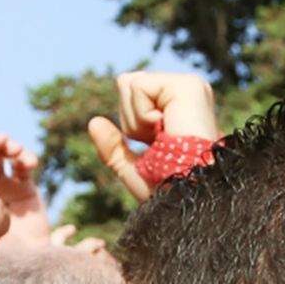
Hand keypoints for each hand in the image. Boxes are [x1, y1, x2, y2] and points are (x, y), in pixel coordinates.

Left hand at [86, 68, 218, 203]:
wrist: (184, 200)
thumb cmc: (167, 192)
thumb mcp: (134, 169)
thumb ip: (114, 147)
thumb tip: (94, 122)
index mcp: (176, 109)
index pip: (132, 93)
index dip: (132, 125)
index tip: (155, 146)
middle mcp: (185, 94)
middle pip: (127, 83)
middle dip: (131, 120)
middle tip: (158, 143)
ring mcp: (190, 87)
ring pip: (131, 82)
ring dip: (136, 121)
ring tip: (163, 138)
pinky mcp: (190, 86)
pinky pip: (139, 85)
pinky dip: (141, 115)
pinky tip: (165, 130)